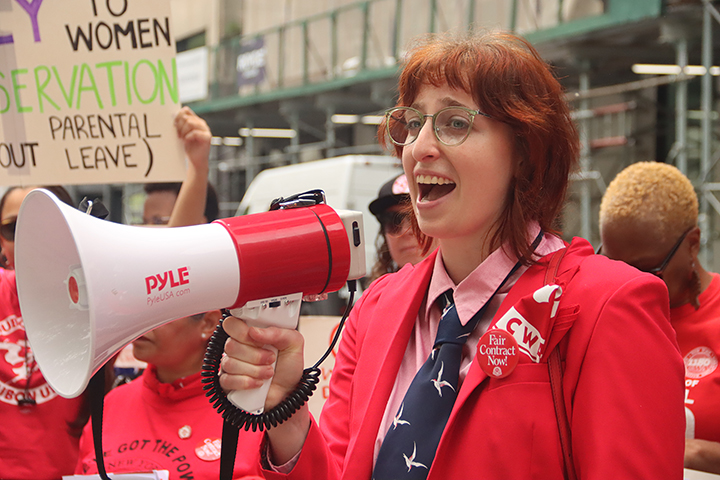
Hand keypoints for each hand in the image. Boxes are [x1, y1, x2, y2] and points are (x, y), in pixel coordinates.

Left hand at [174, 106, 210, 175]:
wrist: (195, 160)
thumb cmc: (188, 146)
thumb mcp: (181, 133)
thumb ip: (179, 124)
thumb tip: (173, 114)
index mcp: (195, 120)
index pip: (186, 111)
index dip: (178, 116)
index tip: (174, 125)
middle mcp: (201, 123)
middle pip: (186, 117)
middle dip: (179, 126)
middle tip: (178, 135)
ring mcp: (206, 129)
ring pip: (190, 123)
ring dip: (183, 131)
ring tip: (182, 138)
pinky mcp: (207, 137)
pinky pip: (195, 132)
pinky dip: (188, 137)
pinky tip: (187, 141)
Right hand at [220, 315, 310, 463]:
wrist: (288, 394)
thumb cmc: (289, 368)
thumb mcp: (294, 344)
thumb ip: (278, 332)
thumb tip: (254, 331)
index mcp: (251, 334)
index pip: (232, 324)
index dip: (243, 331)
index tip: (257, 338)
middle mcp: (239, 347)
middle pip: (231, 344)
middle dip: (255, 354)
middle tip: (270, 358)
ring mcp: (231, 365)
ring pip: (230, 362)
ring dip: (254, 370)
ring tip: (268, 372)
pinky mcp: (228, 382)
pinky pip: (228, 379)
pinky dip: (247, 382)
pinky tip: (258, 383)